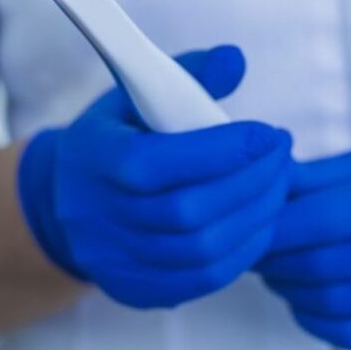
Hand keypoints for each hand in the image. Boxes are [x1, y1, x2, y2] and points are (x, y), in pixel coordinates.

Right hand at [18, 45, 292, 307]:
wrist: (68, 200)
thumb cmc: (118, 138)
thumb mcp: (137, 94)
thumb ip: (188, 74)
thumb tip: (235, 60)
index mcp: (94, 159)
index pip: (157, 163)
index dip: (222, 151)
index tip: (268, 134)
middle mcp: (97, 217)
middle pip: (187, 212)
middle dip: (251, 182)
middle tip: (283, 156)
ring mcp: (115, 260)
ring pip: (202, 251)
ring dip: (256, 216)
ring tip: (280, 184)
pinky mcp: (136, 289)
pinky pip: (202, 280)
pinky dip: (244, 251)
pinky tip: (261, 220)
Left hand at [257, 127, 350, 349]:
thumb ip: (326, 175)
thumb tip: (267, 185)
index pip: (323, 219)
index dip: (274, 225)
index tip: (248, 222)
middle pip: (323, 266)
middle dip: (274, 259)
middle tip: (254, 247)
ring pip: (335, 305)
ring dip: (291, 290)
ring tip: (277, 270)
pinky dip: (320, 320)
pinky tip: (308, 299)